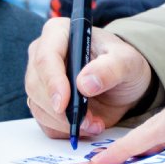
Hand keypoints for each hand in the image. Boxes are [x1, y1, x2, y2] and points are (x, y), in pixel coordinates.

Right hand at [24, 17, 154, 139]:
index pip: (46, 57)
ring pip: (38, 107)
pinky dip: (65, 131)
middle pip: (37, 86)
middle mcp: (42, 55)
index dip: (52, 82)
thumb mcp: (127, 62)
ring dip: (65, 123)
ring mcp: (40, 81)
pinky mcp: (43, 104)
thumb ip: (110, 69)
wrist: (124, 84)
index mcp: (58, 33)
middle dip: (62, 110)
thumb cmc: (123, 63)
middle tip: (89, 121)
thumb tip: (84, 84)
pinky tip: (87, 127)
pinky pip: (45, 122)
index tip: (64, 103)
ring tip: (94, 124)